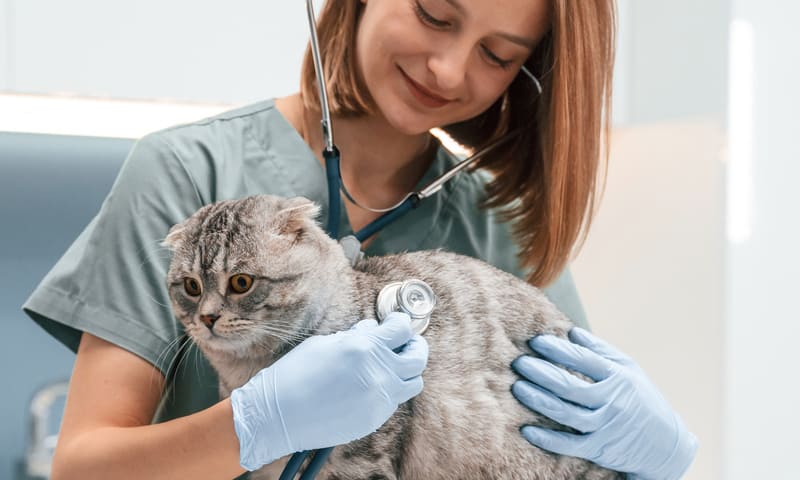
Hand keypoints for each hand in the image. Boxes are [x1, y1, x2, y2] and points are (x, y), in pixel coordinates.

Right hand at [230, 312, 427, 470]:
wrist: (278, 414)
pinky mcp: (374, 418)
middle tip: (406, 343)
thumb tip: (373, 330)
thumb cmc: (295, 374)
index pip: (402, 329)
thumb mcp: (324, 344)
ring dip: (407, 371)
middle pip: (418, 356)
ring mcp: (379, 398)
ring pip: (414, 382)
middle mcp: (378, 373)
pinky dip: (390, 390)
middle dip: (414, 345)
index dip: (401, 322)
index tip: (396, 323)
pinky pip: (394, 401)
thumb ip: (355, 336)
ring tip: (393, 366)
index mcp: (364, 348)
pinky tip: (372, 385)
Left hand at [511, 327, 696, 479]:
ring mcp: (605, 427)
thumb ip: (601, 351)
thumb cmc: (643, 399)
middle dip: (541, 373)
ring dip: (538, 400)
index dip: (558, 350)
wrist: (667, 445)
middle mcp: (612, 402)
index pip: (583, 360)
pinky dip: (547, 439)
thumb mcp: (630, 370)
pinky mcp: (599, 449)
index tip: (536, 341)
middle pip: (569, 386)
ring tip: (518, 387)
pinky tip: (526, 430)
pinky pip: (569, 445)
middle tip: (519, 363)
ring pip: (566, 413)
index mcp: (619, 378)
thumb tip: (572, 332)